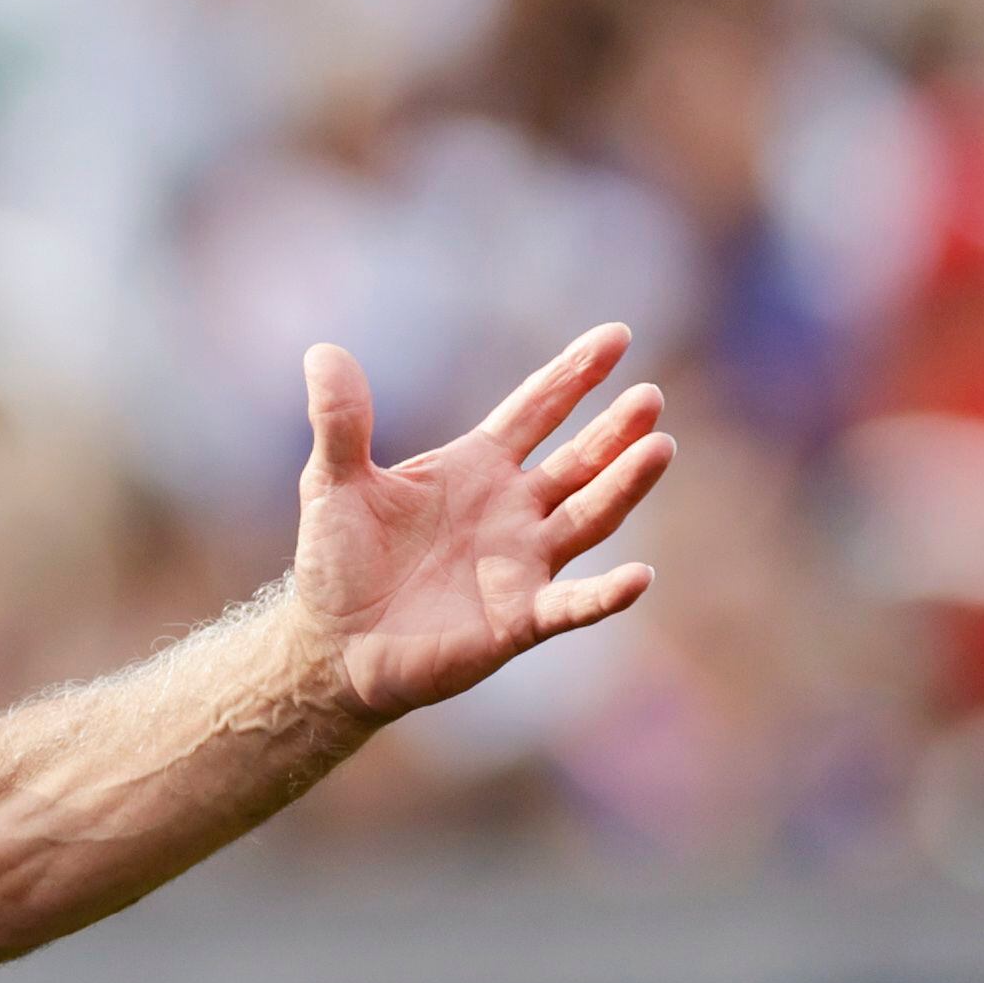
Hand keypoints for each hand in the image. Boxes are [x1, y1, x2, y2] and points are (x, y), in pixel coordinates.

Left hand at [285, 323, 673, 721]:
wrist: (331, 646)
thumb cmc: (337, 562)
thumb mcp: (333, 483)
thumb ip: (340, 422)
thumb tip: (323, 352)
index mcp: (475, 468)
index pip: (536, 408)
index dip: (574, 374)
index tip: (617, 336)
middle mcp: (512, 509)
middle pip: (579, 460)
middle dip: (614, 430)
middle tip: (649, 397)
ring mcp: (523, 563)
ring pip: (588, 517)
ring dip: (623, 486)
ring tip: (660, 448)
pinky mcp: (519, 619)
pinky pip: (573, 605)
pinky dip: (606, 594)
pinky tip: (639, 577)